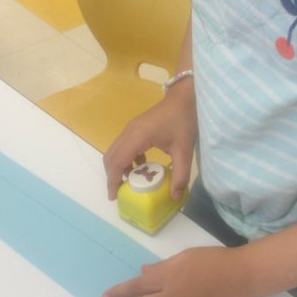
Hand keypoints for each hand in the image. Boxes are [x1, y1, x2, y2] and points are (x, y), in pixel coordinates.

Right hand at [103, 84, 197, 200]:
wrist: (185, 99)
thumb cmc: (184, 122)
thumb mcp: (184, 152)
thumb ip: (180, 175)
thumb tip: (174, 197)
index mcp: (137, 137)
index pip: (117, 161)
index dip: (113, 180)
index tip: (113, 196)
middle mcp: (128, 132)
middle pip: (111, 157)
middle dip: (112, 176)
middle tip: (119, 193)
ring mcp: (130, 129)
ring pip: (115, 151)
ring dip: (118, 168)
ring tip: (129, 184)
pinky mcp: (135, 129)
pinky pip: (123, 147)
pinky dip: (126, 160)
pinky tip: (140, 168)